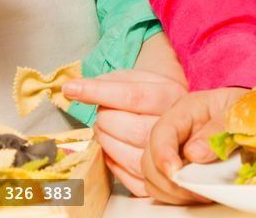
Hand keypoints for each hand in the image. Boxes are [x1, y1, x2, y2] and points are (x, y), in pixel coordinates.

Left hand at [62, 36, 187, 196]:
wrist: (184, 117)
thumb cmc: (154, 95)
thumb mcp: (143, 77)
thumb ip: (115, 79)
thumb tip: (80, 88)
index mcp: (171, 94)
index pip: (131, 94)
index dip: (98, 91)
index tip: (71, 88)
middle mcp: (175, 125)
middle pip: (132, 128)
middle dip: (105, 120)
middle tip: (101, 114)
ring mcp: (170, 154)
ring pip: (131, 155)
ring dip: (106, 141)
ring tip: (105, 128)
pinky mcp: (161, 178)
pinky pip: (131, 178)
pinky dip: (113, 162)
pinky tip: (112, 147)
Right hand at [143, 88, 247, 204]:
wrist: (250, 116)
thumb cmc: (241, 110)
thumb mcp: (236, 112)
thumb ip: (217, 128)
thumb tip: (194, 154)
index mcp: (186, 110)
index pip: (162, 132)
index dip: (162, 155)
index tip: (175, 173)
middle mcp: (174, 131)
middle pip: (149, 159)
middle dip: (167, 181)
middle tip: (194, 190)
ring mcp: (172, 150)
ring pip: (152, 177)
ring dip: (171, 192)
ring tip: (199, 194)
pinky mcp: (176, 168)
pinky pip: (162, 187)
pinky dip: (174, 196)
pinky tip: (195, 194)